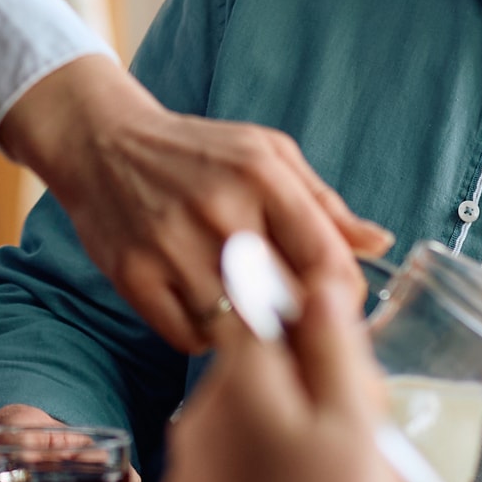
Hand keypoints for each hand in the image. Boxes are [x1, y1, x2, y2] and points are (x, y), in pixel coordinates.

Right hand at [0, 56, 384, 354]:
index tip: (337, 309)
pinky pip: (188, 338)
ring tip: (245, 318)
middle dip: (299, 324)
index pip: (326, 259)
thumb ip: (322, 204)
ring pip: (238, 329)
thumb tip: (380, 244)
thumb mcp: (266, 155)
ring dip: (249, 335)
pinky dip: (202, 337)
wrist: (102, 143)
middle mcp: (218, 209)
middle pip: (287, 303)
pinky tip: (201, 312)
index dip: (343, 298)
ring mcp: (172, 244)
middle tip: (296, 327)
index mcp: (261, 175)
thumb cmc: (195, 153)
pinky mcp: (134, 274)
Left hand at [171, 275, 407, 481]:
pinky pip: (247, 476)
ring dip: (311, 444)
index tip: (352, 367)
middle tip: (372, 448)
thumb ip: (332, 348)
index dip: (313, 324)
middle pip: (267, 373)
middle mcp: (199, 418)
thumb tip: (318, 282)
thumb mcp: (351, 430)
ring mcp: (192, 470)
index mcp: (236, 385)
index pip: (262, 310)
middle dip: (323, 395)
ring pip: (262, 427)